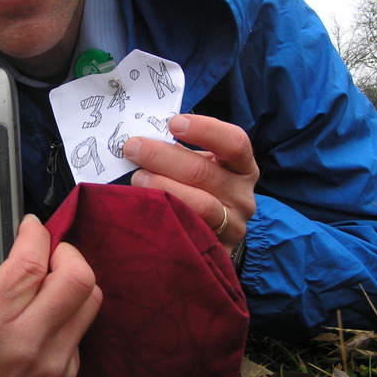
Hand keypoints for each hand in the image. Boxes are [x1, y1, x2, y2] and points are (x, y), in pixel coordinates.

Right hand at [0, 214, 101, 376]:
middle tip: (47, 249)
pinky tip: (49, 309)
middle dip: (65, 250)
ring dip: (74, 277)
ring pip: (90, 298)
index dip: (35, 233)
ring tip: (52, 274)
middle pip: (76, 276)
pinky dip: (71, 309)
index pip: (30, 264)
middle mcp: (25, 343)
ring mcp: (52, 361)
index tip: (28, 225)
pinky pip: (83, 327)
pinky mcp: (66, 374)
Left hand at [122, 114, 258, 250]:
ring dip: (162, 187)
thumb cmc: (200, 191)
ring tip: (137, 178)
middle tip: (133, 148)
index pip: (235, 143)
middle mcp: (243, 197)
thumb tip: (144, 139)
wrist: (212, 238)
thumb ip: (182, 152)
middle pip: (204, 172)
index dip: (204, 130)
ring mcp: (233, 227)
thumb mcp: (201, 166)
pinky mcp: (219, 253)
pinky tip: (145, 209)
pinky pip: (190, 233)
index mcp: (243, 168)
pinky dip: (165, 218)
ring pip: (199, 204)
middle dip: (162, 156)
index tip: (173, 124)